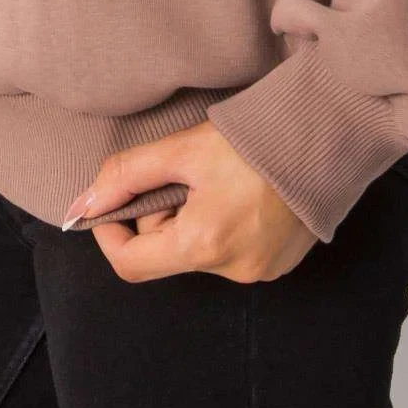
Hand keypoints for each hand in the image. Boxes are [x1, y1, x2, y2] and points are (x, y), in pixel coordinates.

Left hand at [65, 122, 315, 282]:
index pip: (130, 264)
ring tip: (215, 179)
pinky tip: (239, 194)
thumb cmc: (255, 139)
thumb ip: (126, 174)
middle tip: (180, 174)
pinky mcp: (277, 266)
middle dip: (159, 216)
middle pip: (165, 254)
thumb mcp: (184, 148)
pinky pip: (229, 254)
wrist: (325, 135)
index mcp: (204, 243)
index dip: (111, 232)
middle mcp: (232, 270)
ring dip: (191, 220)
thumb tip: (82, 205)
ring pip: (196, 253)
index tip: (115, 201)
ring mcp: (259, 272)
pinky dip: (221, 227)